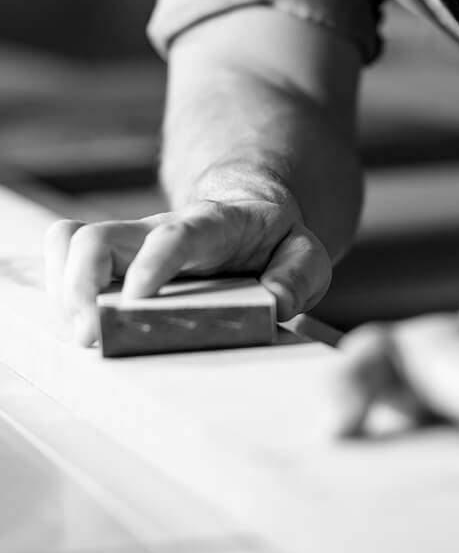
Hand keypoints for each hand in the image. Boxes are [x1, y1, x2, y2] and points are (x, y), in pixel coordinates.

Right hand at [44, 195, 330, 345]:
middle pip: (98, 237)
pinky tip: (82, 324)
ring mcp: (133, 244)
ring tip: (84, 334)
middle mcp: (160, 230)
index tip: (135, 301)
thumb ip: (298, 276)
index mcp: (213, 225)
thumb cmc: (274, 241)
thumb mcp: (304, 255)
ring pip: (71, 245)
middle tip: (91, 336)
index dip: (152, 263)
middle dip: (81, 286)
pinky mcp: (116, 261)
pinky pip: (67, 261)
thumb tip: (275, 304)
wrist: (250, 216)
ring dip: (64, 292)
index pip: (176, 234)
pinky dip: (61, 293)